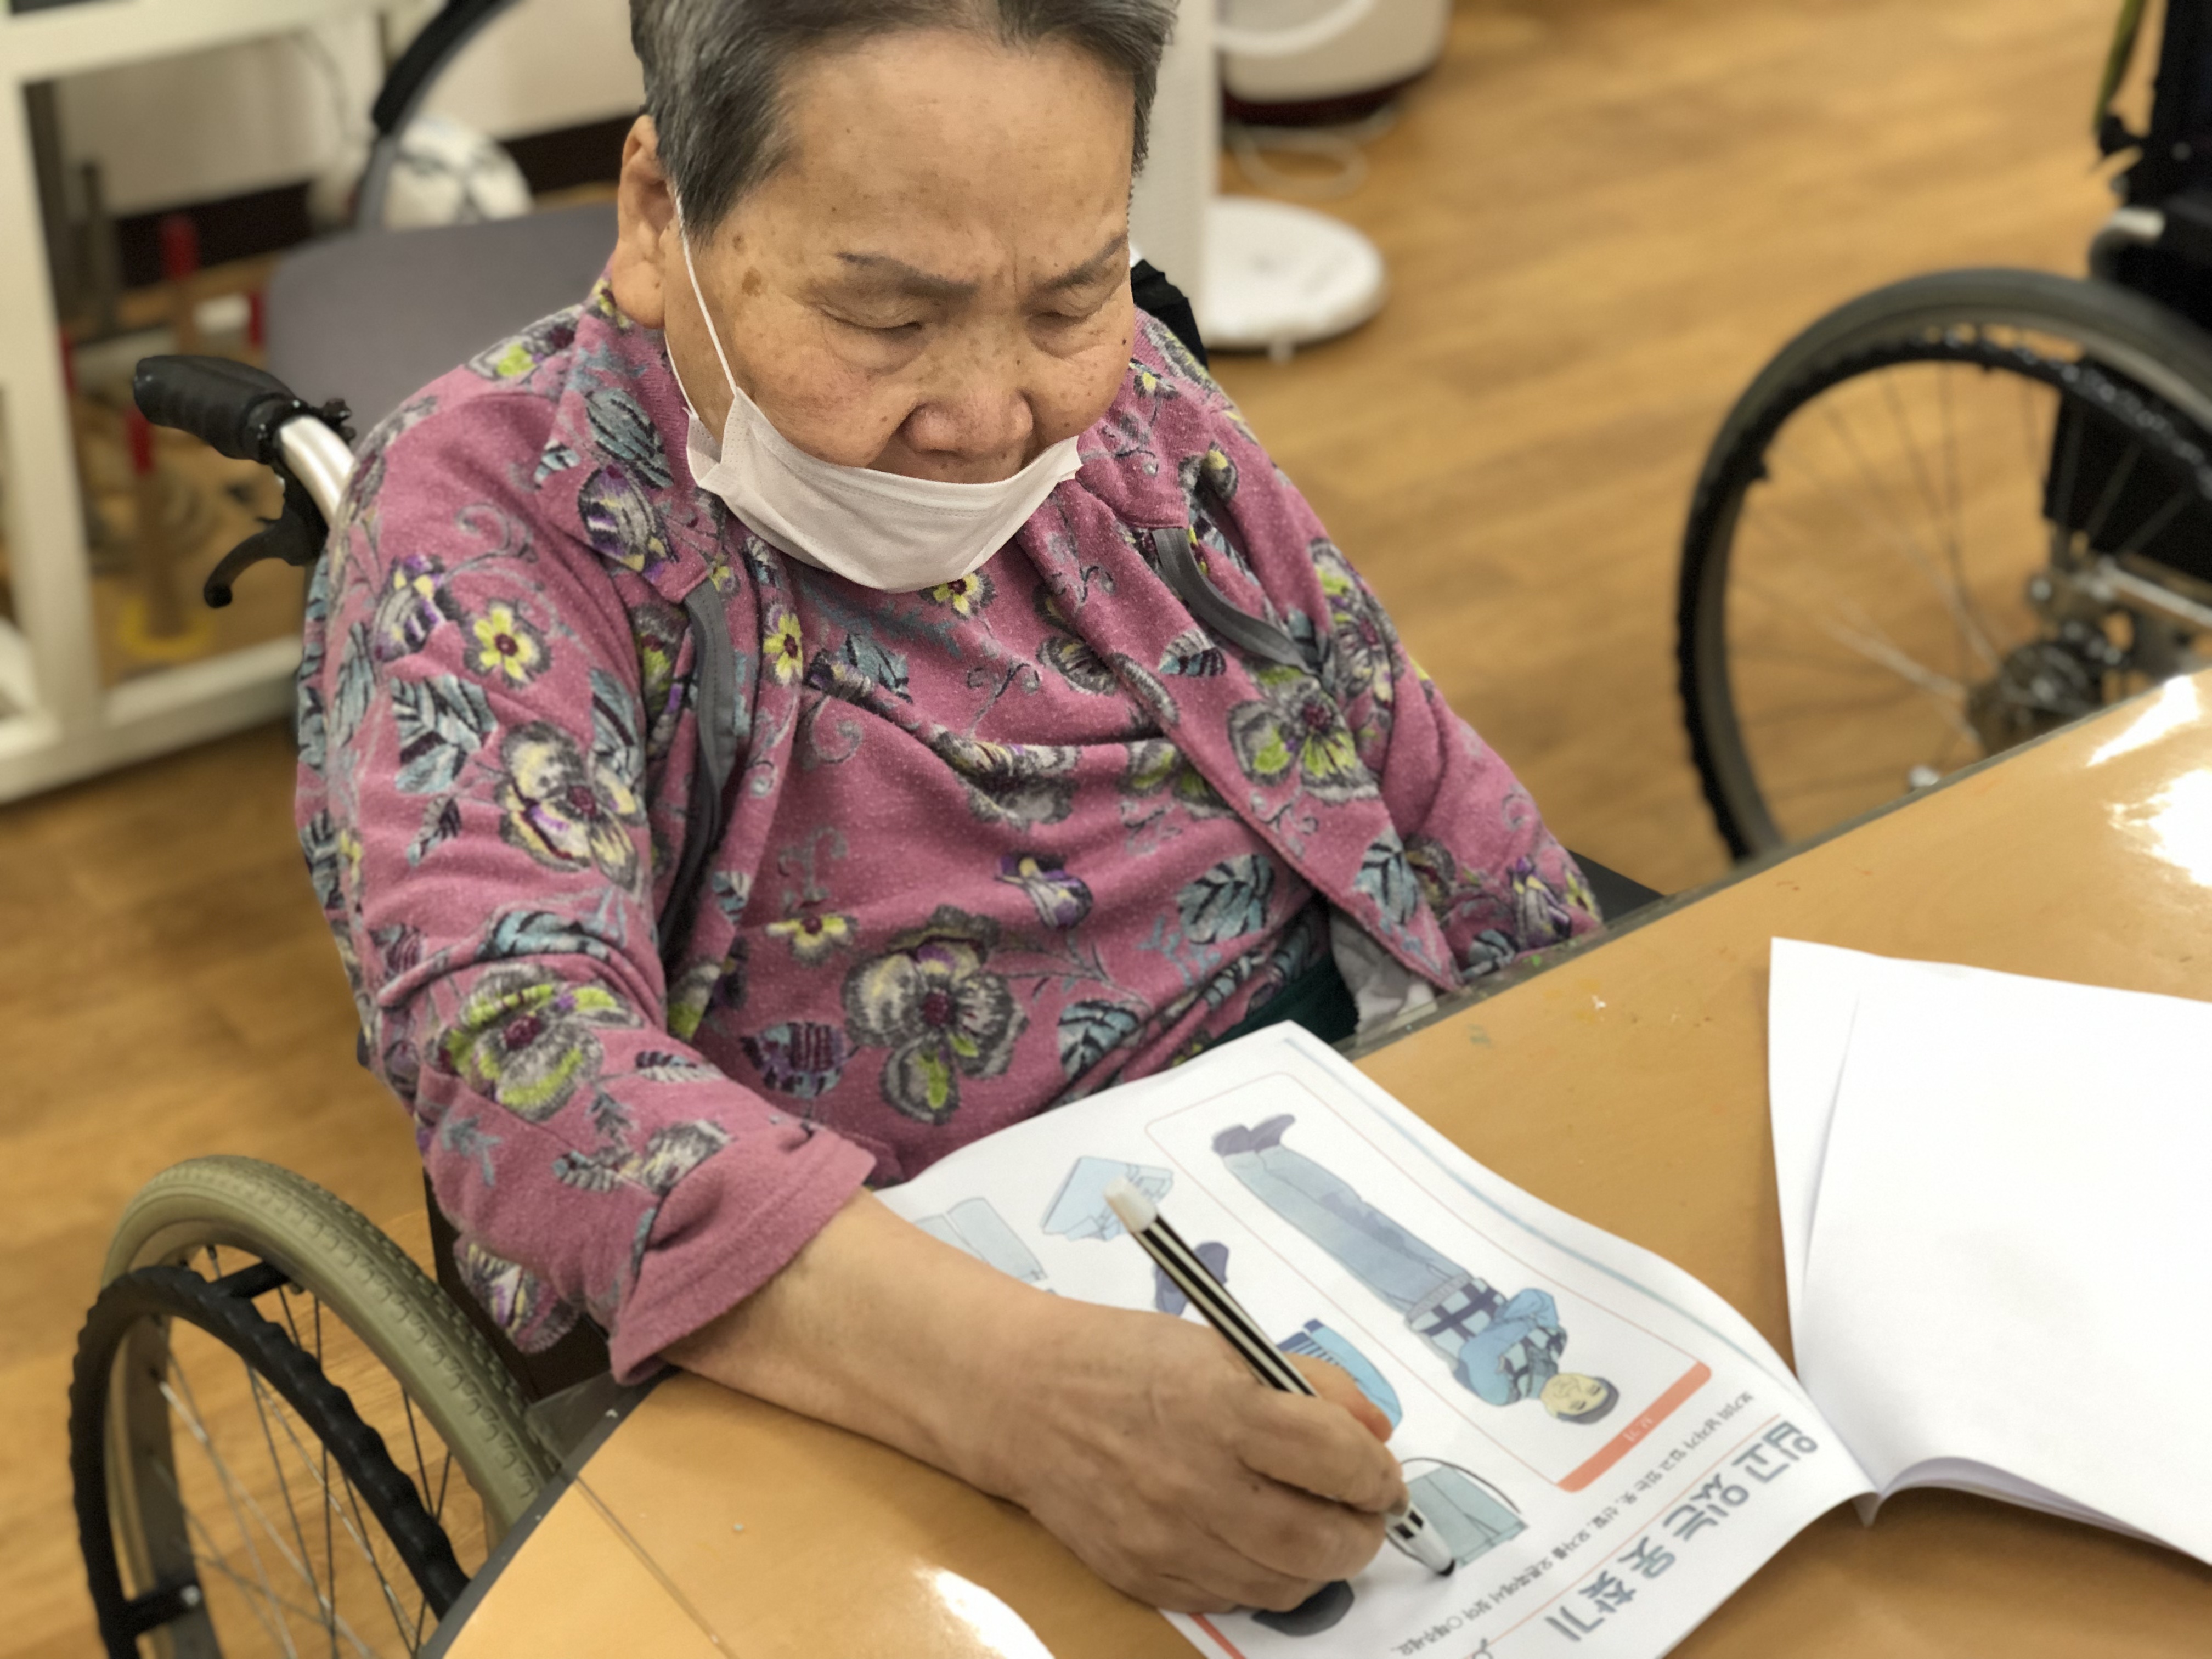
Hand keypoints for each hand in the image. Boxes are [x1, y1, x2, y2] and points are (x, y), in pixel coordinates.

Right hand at [668, 1194, 1406, 1612]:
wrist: (1022, 1399)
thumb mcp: (1226, 1344)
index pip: (1343, 1461)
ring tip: (1316, 1527)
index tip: (1380, 1470)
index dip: (1379, 1472)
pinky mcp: (1149, 1576)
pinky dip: (1268, 1579)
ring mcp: (1173, 1538)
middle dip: (1363, 1530)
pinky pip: (1237, 1598)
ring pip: (1290, 1583)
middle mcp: (1203, 1480)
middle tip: (1364, 1511)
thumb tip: (1376, 1431)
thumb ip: (1312, 1385)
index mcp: (1227, 1406)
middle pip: (1327, 1540)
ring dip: (1321, 1561)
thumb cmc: (1126, 1360)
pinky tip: (1261, 1543)